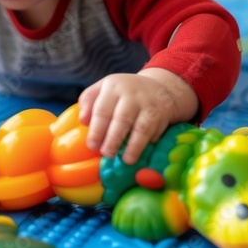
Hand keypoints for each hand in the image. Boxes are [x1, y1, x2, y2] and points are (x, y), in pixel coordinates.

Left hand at [78, 69, 197, 164]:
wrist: (159, 86)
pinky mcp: (163, 113)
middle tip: (107, 154)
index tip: (92, 146)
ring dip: (134, 145)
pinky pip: (154, 130)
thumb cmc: (123, 93)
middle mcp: (131, 94)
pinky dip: (148, 142)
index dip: (96, 130)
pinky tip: (140, 151)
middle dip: (113, 139)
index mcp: (112, 87)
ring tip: (127, 160)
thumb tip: (83, 120)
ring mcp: (149, 103)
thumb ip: (89, 101)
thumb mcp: (104, 89)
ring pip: (141, 127)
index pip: (102, 110)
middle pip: (121, 119)